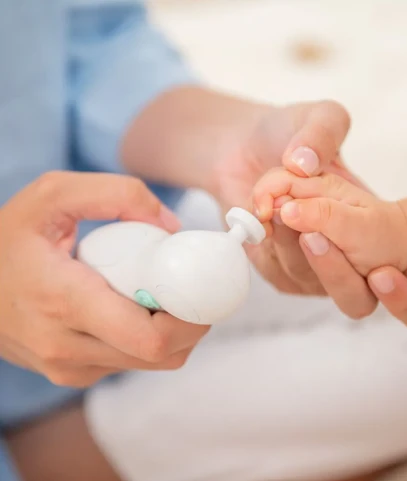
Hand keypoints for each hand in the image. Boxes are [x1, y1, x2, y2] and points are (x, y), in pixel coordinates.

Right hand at [0, 171, 208, 386]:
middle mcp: (66, 347)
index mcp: (63, 302)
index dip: (193, 318)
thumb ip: (118, 194)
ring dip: (173, 331)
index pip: (151, 337)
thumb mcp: (54, 194)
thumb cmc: (8, 238)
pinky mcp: (73, 373)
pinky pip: (130, 361)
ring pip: (151, 362)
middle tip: (191, 286)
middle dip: (191, 323)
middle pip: (161, 355)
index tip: (203, 287)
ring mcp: (69, 367)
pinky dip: (149, 338)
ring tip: (163, 292)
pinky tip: (138, 306)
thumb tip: (172, 228)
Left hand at [212, 100, 406, 325]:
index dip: (403, 296)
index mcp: (372, 227)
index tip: (382, 273)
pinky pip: (278, 274)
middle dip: (335, 271)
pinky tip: (258, 217)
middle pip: (356, 300)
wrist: (240, 148)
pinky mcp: (278, 271)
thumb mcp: (315, 118)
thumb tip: (306, 164)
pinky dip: (268, 246)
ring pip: (310, 283)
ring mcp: (311, 269)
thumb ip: (323, 130)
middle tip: (312, 234)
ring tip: (274, 204)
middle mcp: (347, 256)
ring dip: (292, 245)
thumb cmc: (286, 134)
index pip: (406, 286)